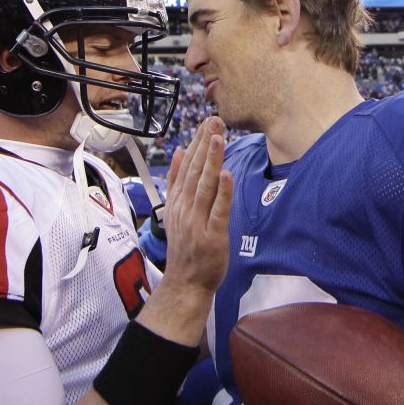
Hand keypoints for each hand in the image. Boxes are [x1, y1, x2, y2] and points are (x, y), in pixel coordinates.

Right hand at [161, 116, 232, 294]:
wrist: (185, 283)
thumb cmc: (186, 248)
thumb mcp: (177, 211)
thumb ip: (177, 182)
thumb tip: (180, 152)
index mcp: (178, 201)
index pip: (187, 166)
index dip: (197, 143)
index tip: (206, 122)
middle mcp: (185, 208)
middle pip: (195, 171)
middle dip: (204, 145)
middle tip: (214, 120)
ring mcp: (197, 222)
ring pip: (205, 186)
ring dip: (211, 161)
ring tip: (217, 138)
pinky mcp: (212, 236)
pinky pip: (218, 211)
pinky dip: (222, 192)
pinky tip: (226, 174)